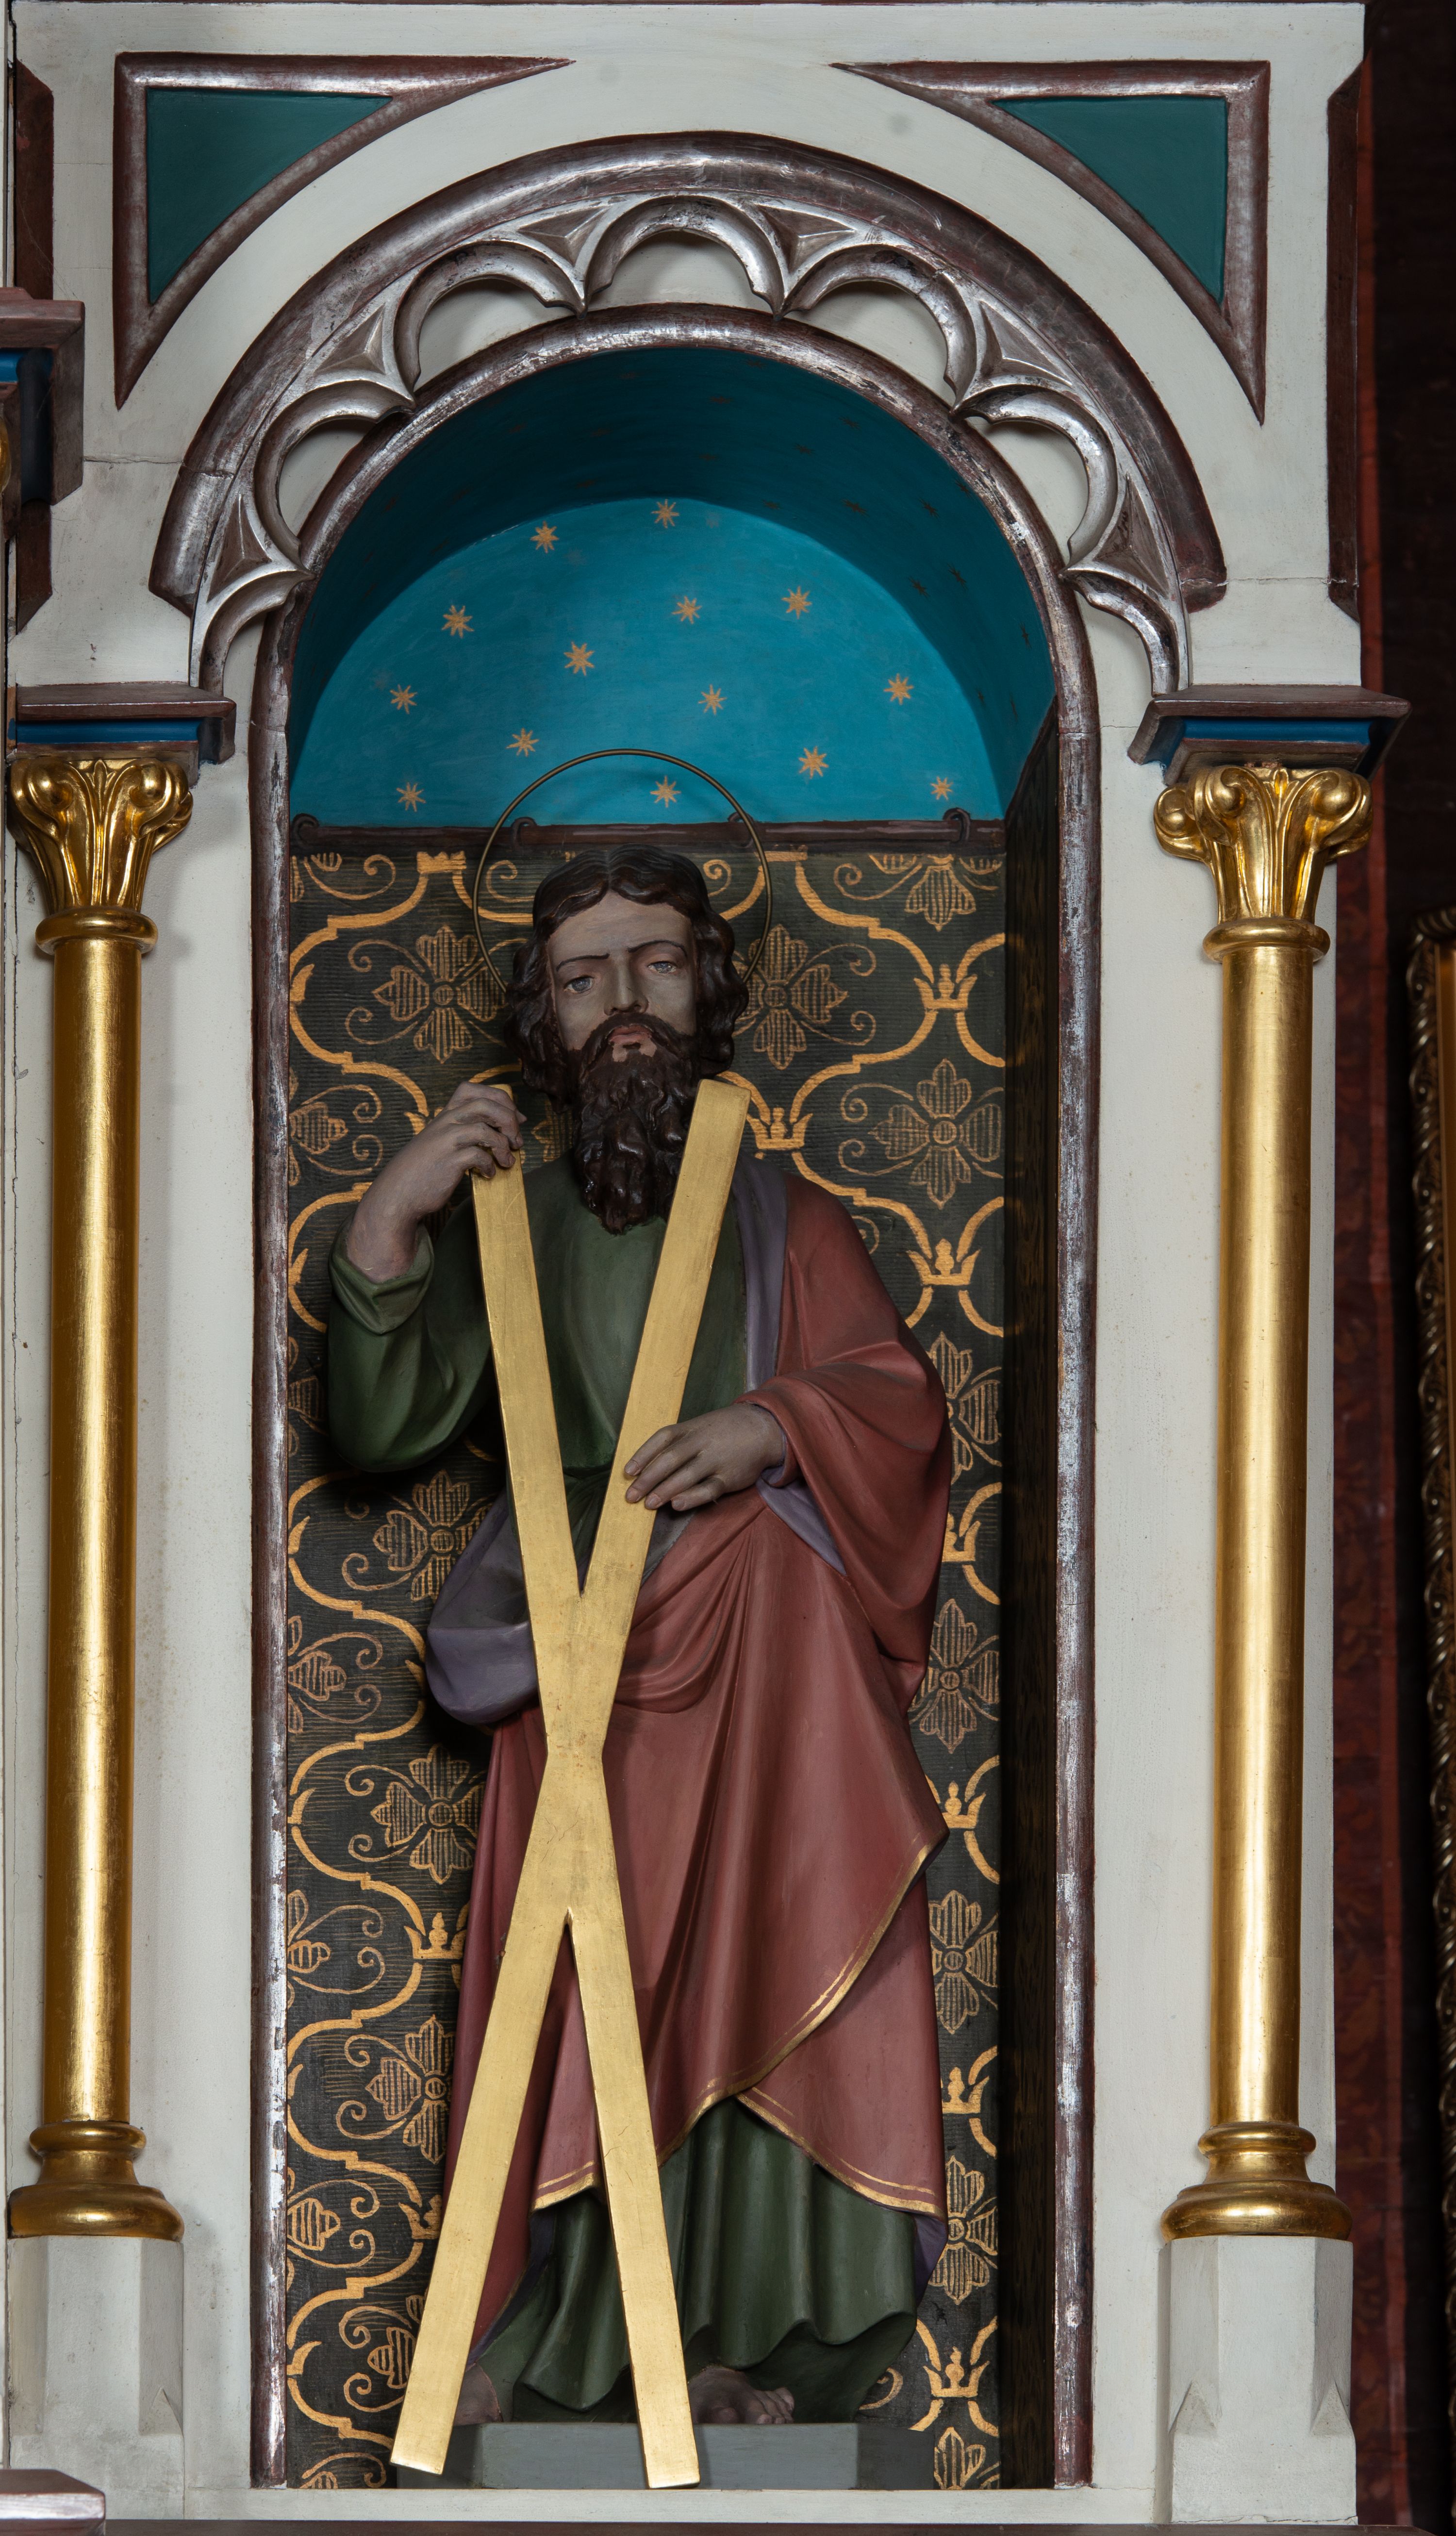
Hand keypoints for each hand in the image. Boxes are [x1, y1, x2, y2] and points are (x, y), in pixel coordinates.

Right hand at [346, 1080, 522, 1280]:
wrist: (397, 1194)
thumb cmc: (424, 1170)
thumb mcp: (439, 1141)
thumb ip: (462, 1130)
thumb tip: (500, 1131)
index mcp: (444, 1115)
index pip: (472, 1089)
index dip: (500, 1099)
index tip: (516, 1117)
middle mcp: (445, 1123)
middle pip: (485, 1105)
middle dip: (509, 1120)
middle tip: (516, 1140)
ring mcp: (446, 1142)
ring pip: (485, 1129)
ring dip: (503, 1146)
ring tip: (507, 1161)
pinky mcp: (448, 1162)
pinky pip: (478, 1155)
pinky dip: (490, 1165)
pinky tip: (488, 1174)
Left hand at [624, 1403, 784, 1511]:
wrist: (763, 1427)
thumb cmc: (724, 1430)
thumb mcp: (700, 1426)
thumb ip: (678, 1441)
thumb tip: (648, 1464)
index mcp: (691, 1428)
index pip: (662, 1439)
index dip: (642, 1455)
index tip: (627, 1472)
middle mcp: (701, 1443)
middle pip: (669, 1460)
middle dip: (647, 1479)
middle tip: (630, 1496)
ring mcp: (716, 1460)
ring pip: (686, 1476)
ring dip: (664, 1490)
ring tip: (647, 1504)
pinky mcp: (730, 1477)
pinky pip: (708, 1489)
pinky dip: (692, 1497)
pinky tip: (677, 1504)